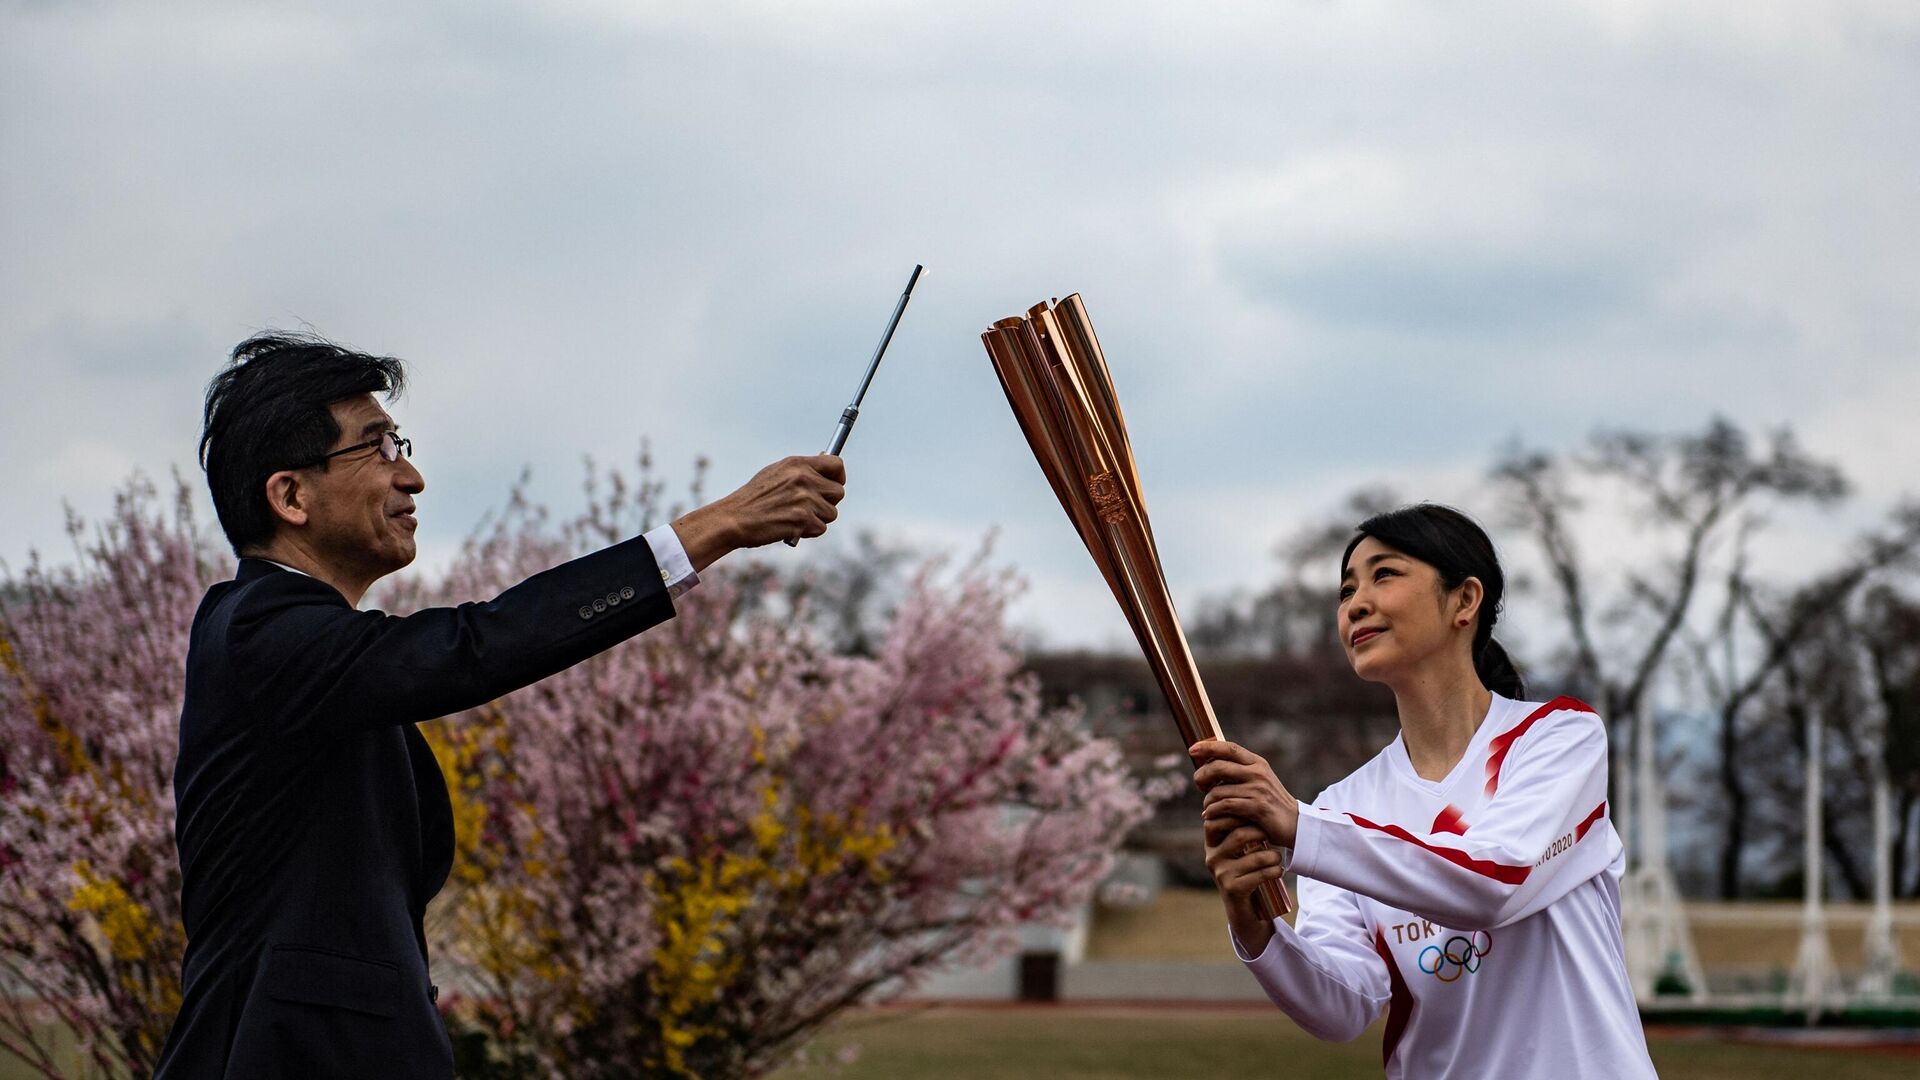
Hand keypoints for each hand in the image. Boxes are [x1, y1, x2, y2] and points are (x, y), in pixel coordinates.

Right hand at [675, 455, 846, 568]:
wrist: (734, 518)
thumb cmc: (754, 498)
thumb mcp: (776, 473)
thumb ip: (802, 469)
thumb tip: (826, 458)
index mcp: (797, 464)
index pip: (836, 464)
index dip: (839, 476)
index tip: (834, 484)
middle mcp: (803, 478)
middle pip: (838, 492)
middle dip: (828, 502)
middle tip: (812, 508)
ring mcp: (804, 499)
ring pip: (831, 513)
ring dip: (817, 519)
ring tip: (796, 518)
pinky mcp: (803, 519)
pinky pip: (821, 528)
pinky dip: (809, 532)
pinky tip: (792, 528)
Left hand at [1191, 739, 1298, 848]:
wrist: (1295, 825)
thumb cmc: (1270, 803)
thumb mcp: (1257, 781)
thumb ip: (1238, 771)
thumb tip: (1209, 762)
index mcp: (1257, 763)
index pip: (1229, 748)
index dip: (1208, 747)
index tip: (1192, 749)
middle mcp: (1258, 772)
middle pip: (1217, 766)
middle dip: (1201, 776)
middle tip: (1199, 785)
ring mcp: (1258, 789)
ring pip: (1218, 790)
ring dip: (1207, 800)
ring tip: (1207, 807)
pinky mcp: (1257, 807)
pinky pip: (1225, 805)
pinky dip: (1213, 811)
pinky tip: (1209, 815)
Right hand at [1204, 815, 1285, 955]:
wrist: (1245, 911)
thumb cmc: (1246, 873)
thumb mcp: (1240, 850)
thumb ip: (1240, 829)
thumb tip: (1253, 799)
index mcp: (1212, 844)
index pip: (1215, 819)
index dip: (1236, 813)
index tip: (1256, 815)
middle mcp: (1212, 857)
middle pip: (1239, 834)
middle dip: (1261, 832)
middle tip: (1271, 834)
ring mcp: (1220, 874)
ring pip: (1255, 856)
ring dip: (1273, 856)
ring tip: (1277, 857)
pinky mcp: (1232, 888)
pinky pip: (1260, 874)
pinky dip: (1275, 871)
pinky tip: (1278, 871)